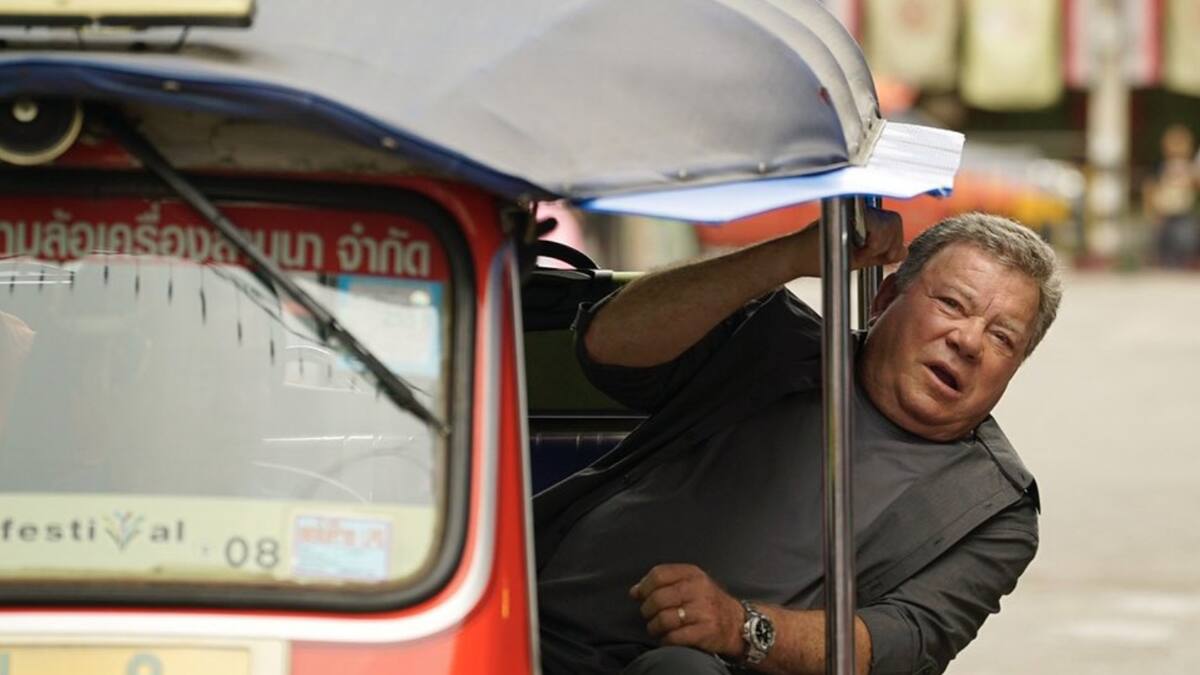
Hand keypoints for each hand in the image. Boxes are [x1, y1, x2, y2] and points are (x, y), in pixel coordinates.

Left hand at [629, 563, 744, 656]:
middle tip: (649, 615)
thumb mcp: (690, 583)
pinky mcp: (705, 632)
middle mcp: (698, 590)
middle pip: (658, 598)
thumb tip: (634, 591)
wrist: (736, 623)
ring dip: (654, 627)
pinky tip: (668, 638)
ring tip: (656, 628)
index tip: (640, 596)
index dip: (644, 587)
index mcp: (692, 574)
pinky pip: (674, 637)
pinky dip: (665, 640)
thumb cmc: (707, 602)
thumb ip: (663, 583)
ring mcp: (703, 611)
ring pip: (663, 619)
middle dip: (647, 610)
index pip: (659, 574)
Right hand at [789, 206, 905, 277]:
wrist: (796, 256)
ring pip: (890, 224)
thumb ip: (881, 254)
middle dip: (889, 244)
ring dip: (880, 245)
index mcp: (865, 217)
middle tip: (867, 254)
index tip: (876, 255)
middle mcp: (862, 208)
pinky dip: (873, 243)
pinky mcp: (851, 211)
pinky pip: (878, 226)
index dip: (893, 242)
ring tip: (859, 251)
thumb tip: (903, 251)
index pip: (895, 223)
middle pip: (896, 221)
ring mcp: (857, 207)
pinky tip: (857, 249)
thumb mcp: (858, 258)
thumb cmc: (819, 256)